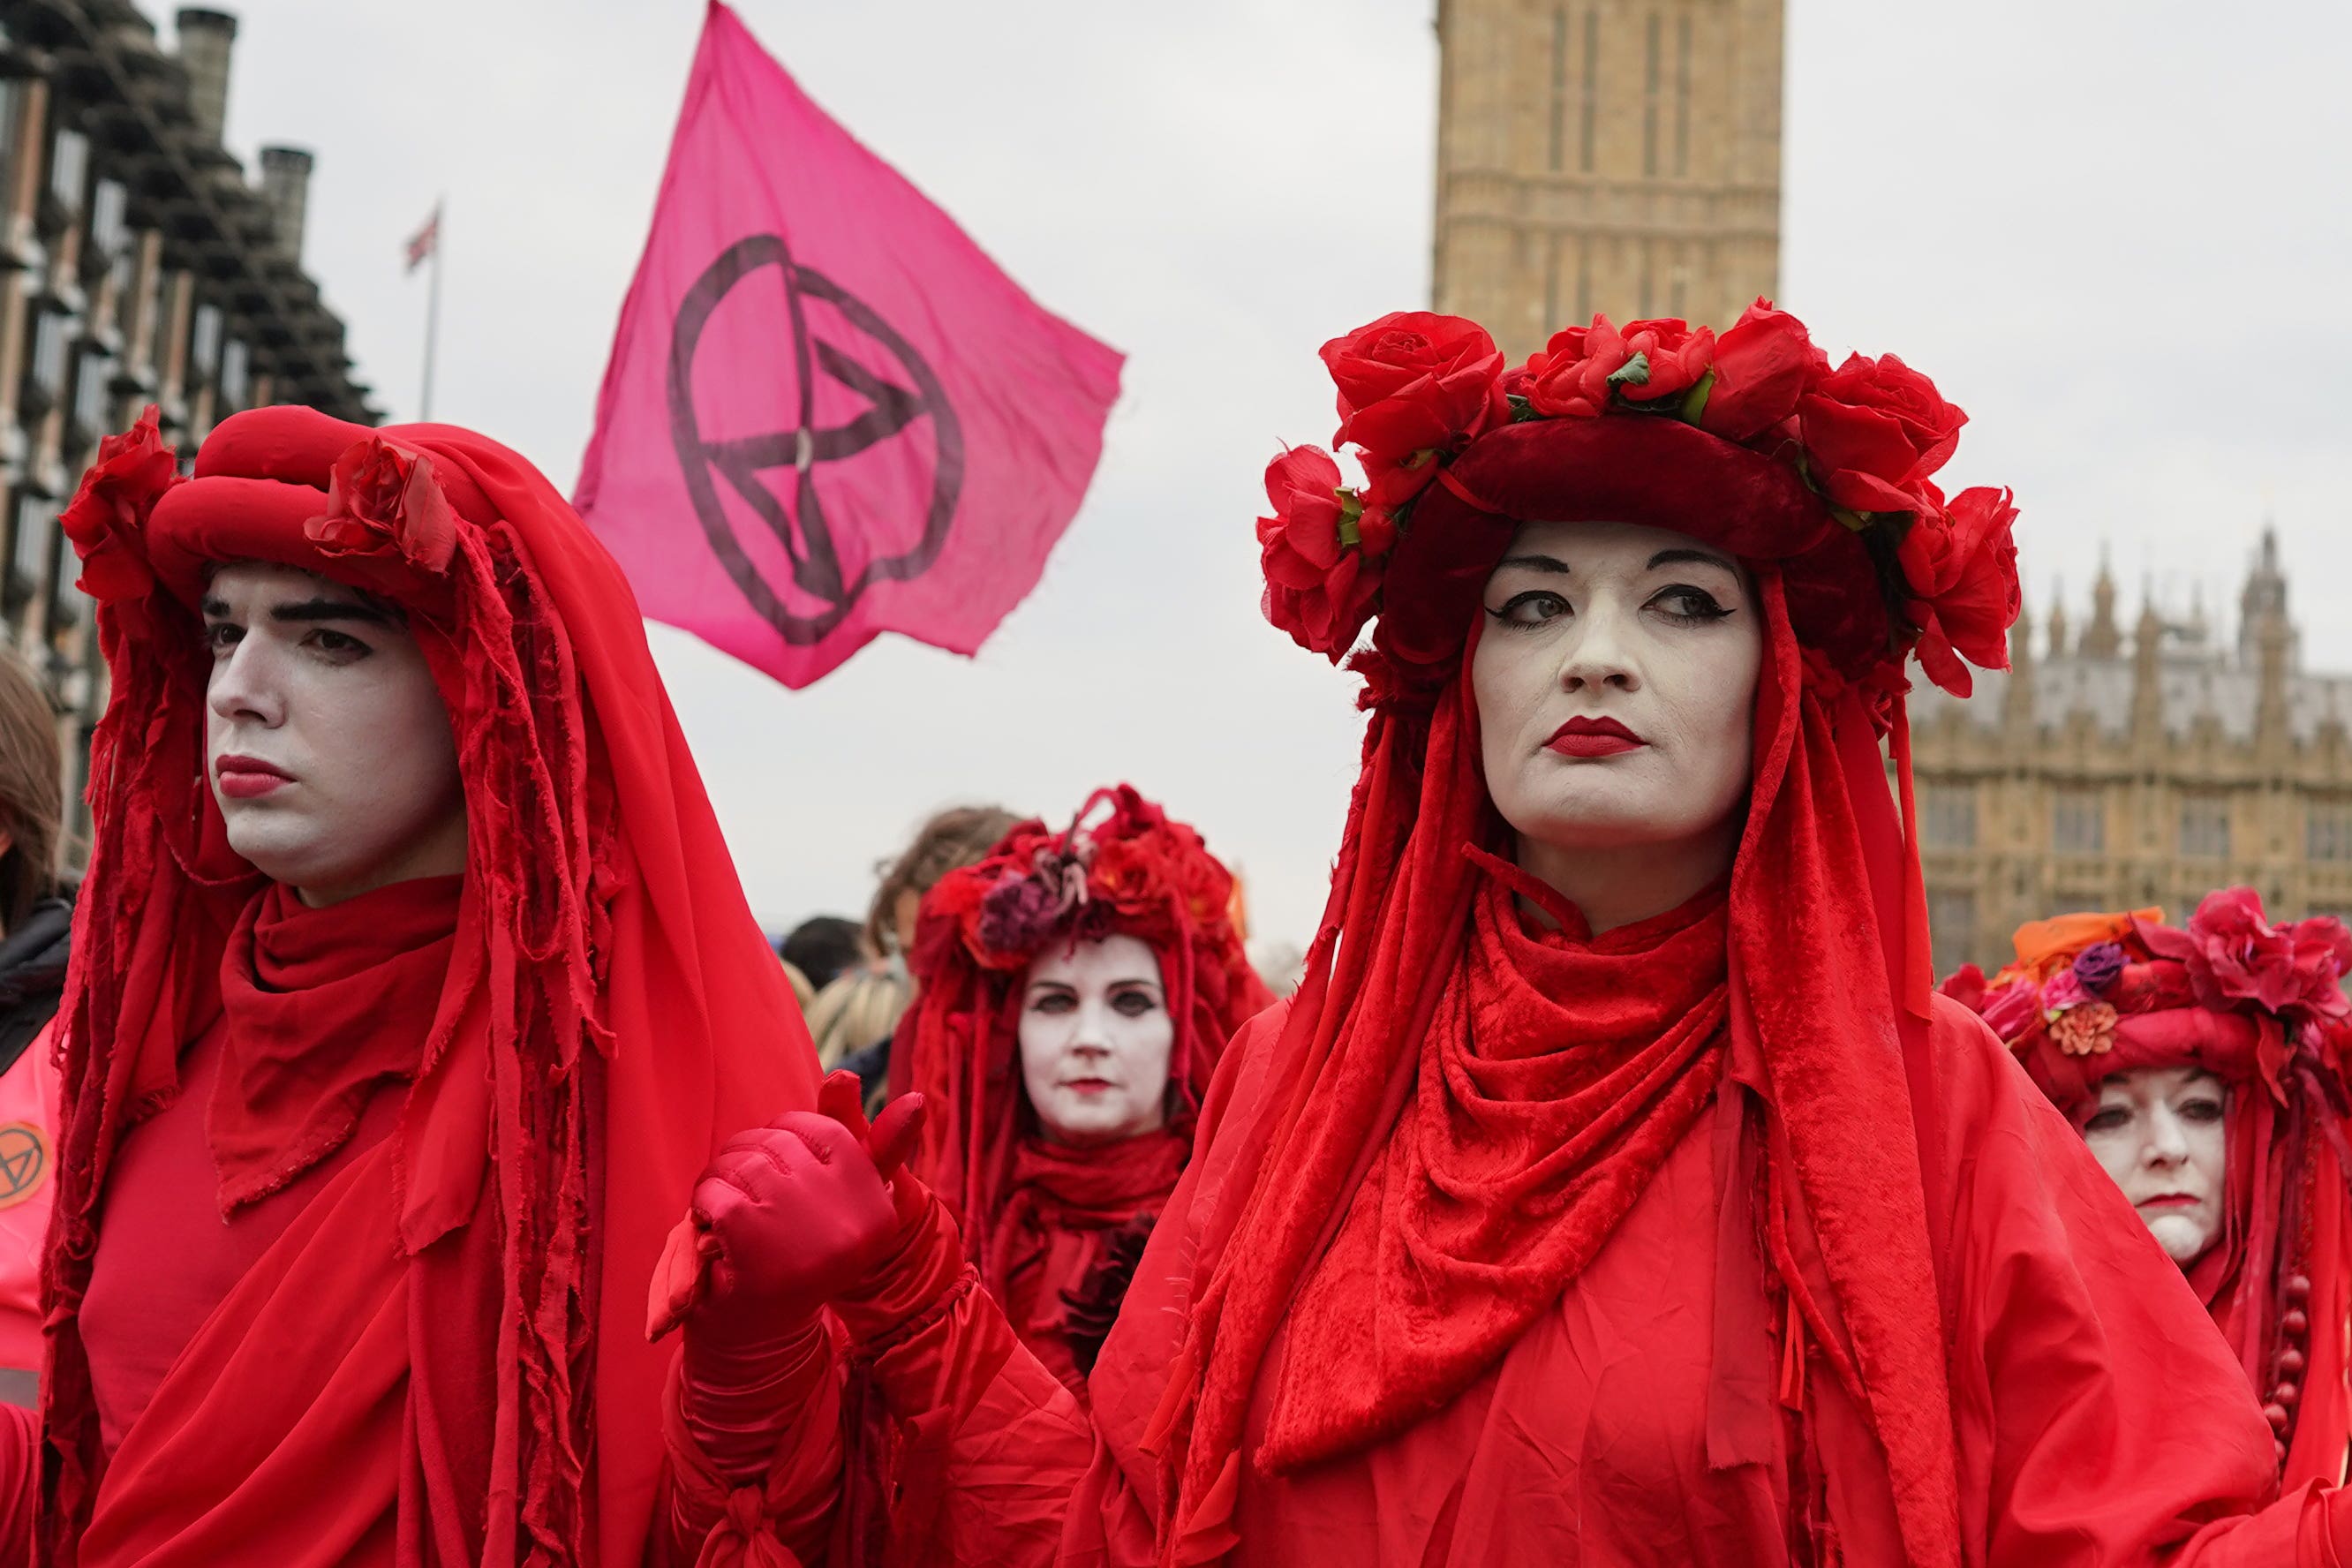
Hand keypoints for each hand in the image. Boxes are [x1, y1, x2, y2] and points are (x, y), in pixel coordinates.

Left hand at [647, 1072, 925, 1347]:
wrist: (761, 1343)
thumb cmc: (802, 1259)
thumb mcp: (842, 1205)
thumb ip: (873, 1145)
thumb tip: (916, 1097)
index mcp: (878, 1207)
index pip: (822, 1130)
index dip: (785, 1144)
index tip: (778, 1178)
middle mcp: (851, 1219)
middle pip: (778, 1143)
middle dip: (746, 1160)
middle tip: (742, 1194)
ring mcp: (804, 1230)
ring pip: (742, 1162)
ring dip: (719, 1181)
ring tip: (725, 1211)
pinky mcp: (753, 1241)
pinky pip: (715, 1190)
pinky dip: (702, 1204)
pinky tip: (711, 1230)